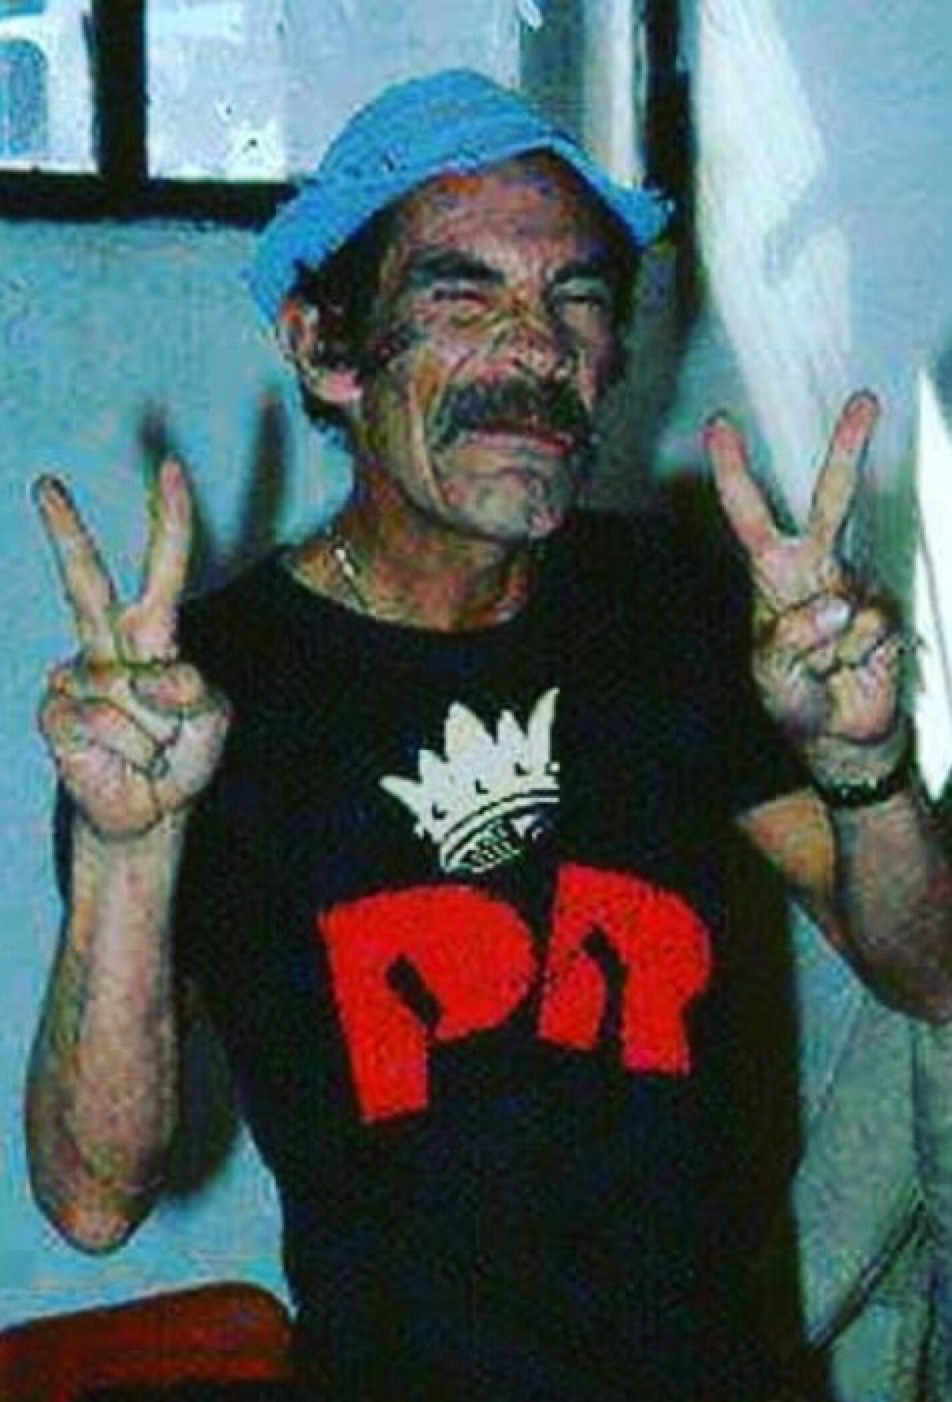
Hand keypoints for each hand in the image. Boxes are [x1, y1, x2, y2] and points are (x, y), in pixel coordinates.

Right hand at [35, 461, 229, 837]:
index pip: (163, 568)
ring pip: (124, 689)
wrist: (150, 811)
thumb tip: (152, 674)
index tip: (172, 467)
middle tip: (45, 483)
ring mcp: (75, 677)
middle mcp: (107, 646)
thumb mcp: (212, 718)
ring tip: (150, 749)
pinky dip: (128, 747)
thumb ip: (196, 690)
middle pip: (85, 582)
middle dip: (66, 533)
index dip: (170, 519)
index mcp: (152, 634)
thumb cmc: (181, 754)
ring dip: (152, 731)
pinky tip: (122, 758)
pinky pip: (100, 720)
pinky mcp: (54, 713)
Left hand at [704, 391, 906, 783]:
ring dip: (831, 645)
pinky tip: (853, 670)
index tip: (720, 423)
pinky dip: (857, 655)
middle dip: (848, 450)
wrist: (841, 736)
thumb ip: (793, 637)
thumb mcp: (771, 671)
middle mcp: (817, 569)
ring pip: (852, 588)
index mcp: (773, 574)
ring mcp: (856, 587)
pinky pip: (870, 626)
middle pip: (832, 500)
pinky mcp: (887, 613)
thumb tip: (841, 603)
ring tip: (824, 672)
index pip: (749, 514)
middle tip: (865, 401)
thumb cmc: (795, 698)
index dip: (734, 470)